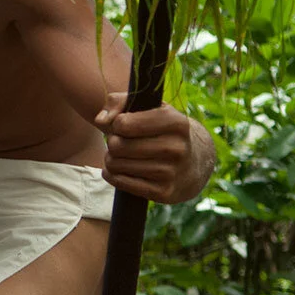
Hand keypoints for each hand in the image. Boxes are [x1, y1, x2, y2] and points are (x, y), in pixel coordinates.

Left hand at [96, 94, 215, 203]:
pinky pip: (121, 182)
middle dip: (112, 143)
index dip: (116, 124)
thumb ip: (117, 102)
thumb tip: (101, 121)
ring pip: (116, 165)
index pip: (123, 123)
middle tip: (120, 142)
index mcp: (176, 123)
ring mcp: (172, 172)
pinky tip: (120, 170)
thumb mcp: (147, 107)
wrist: (193, 163)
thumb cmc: (159, 129)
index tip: (124, 125)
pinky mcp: (163, 192)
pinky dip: (112, 175)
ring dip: (111, 160)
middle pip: (117, 146)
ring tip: (122, 155)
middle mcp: (177, 148)